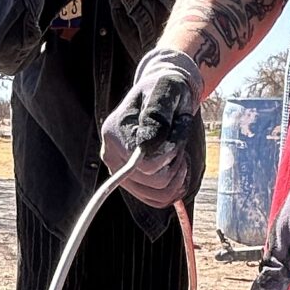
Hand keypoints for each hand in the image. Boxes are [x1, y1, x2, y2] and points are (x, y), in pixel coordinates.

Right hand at [99, 47, 204, 207]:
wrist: (164, 93)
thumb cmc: (167, 89)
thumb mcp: (166, 91)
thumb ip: (157, 114)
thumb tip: (147, 143)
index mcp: (113, 132)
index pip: (145, 164)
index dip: (169, 154)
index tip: (176, 135)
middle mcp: (110, 154)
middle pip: (153, 182)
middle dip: (175, 165)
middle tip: (179, 144)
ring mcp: (119, 170)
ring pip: (156, 195)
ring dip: (177, 178)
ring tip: (179, 156)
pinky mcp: (130, 181)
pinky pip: (156, 200)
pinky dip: (173, 190)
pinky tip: (178, 171)